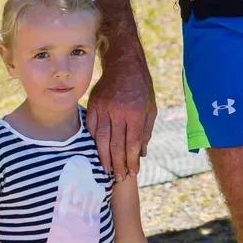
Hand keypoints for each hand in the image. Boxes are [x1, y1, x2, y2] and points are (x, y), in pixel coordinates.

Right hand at [87, 46, 156, 180]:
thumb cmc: (141, 87)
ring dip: (104, 158)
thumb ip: (146, 131)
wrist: (124, 63)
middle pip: (116, 145)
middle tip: (119, 178)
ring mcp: (104, 107)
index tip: (132, 172)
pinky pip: (92, 128)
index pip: (132, 143)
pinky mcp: (93, 104)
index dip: (132, 160)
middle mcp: (119, 111)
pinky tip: (97, 152)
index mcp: (136, 112)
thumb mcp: (151, 108)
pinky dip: (94, 142)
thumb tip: (142, 154)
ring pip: (102, 139)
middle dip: (118, 164)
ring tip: (107, 171)